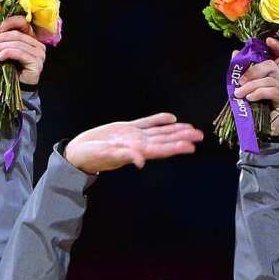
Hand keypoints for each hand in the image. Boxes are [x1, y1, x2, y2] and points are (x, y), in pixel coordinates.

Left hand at [0, 16, 45, 85]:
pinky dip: (5, 54)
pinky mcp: (36, 62)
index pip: (22, 22)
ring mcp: (39, 53)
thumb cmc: (9, 70)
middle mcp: (37, 44)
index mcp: (31, 38)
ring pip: (16, 43)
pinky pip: (18, 52)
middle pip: (16, 34)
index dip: (8, 23)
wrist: (16, 89)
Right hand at [64, 114, 202, 173]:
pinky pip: (146, 123)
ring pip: (159, 132)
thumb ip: (124, 156)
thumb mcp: (106, 156)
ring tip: (192, 128)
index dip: (176, 147)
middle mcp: (138, 144)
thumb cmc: (90, 157)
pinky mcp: (126, 129)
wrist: (78, 152)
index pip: (161, 149)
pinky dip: (158, 120)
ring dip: (175, 130)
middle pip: (165, 140)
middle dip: (182, 138)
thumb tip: (141, 161)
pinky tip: (171, 118)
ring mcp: (133, 136)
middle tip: (200, 135)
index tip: (191, 146)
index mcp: (136, 151)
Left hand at [234, 38, 278, 136]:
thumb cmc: (250, 115)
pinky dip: (259, 92)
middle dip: (253, 72)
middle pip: (271, 66)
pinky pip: (274, 91)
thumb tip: (235, 53)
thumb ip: (240, 74)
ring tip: (240, 94)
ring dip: (252, 85)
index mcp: (272, 77)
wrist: (257, 137)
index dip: (276, 47)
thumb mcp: (242, 91)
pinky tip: (250, 98)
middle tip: (239, 82)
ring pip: (270, 79)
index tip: (267, 40)